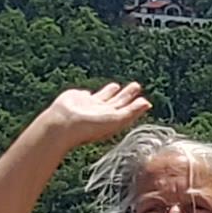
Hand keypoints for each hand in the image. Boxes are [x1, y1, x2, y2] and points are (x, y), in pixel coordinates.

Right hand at [38, 82, 152, 145]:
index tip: (143, 98)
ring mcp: (88, 105)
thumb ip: (132, 111)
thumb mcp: (115, 120)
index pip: (127, 109)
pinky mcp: (76, 98)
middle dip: (127, 94)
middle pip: (117, 101)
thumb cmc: (89, 127)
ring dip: (109, 91)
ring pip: (102, 96)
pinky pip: (84, 95)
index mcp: (112, 119)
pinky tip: (87, 93)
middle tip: (136, 86)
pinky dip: (87, 94)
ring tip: (115, 86)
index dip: (135, 103)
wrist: (63, 124)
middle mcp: (101, 112)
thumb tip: (147, 103)